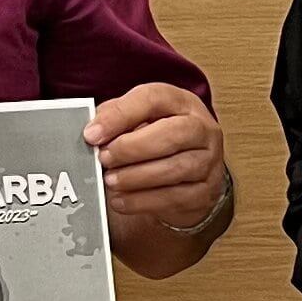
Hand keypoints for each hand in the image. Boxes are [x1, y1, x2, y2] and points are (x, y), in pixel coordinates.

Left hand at [88, 82, 224, 237]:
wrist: (188, 176)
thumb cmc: (158, 142)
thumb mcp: (138, 120)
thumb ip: (116, 118)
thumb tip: (94, 131)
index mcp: (182, 103)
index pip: (154, 99)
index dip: (120, 116)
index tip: (93, 134)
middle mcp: (203, 129)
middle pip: (173, 133)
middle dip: (132, 148)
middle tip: (105, 158)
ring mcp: (209, 161)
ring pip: (175, 168)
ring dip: (136, 177)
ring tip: (111, 181)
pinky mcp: (206, 192)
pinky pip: (175, 198)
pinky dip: (143, 201)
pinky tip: (122, 201)